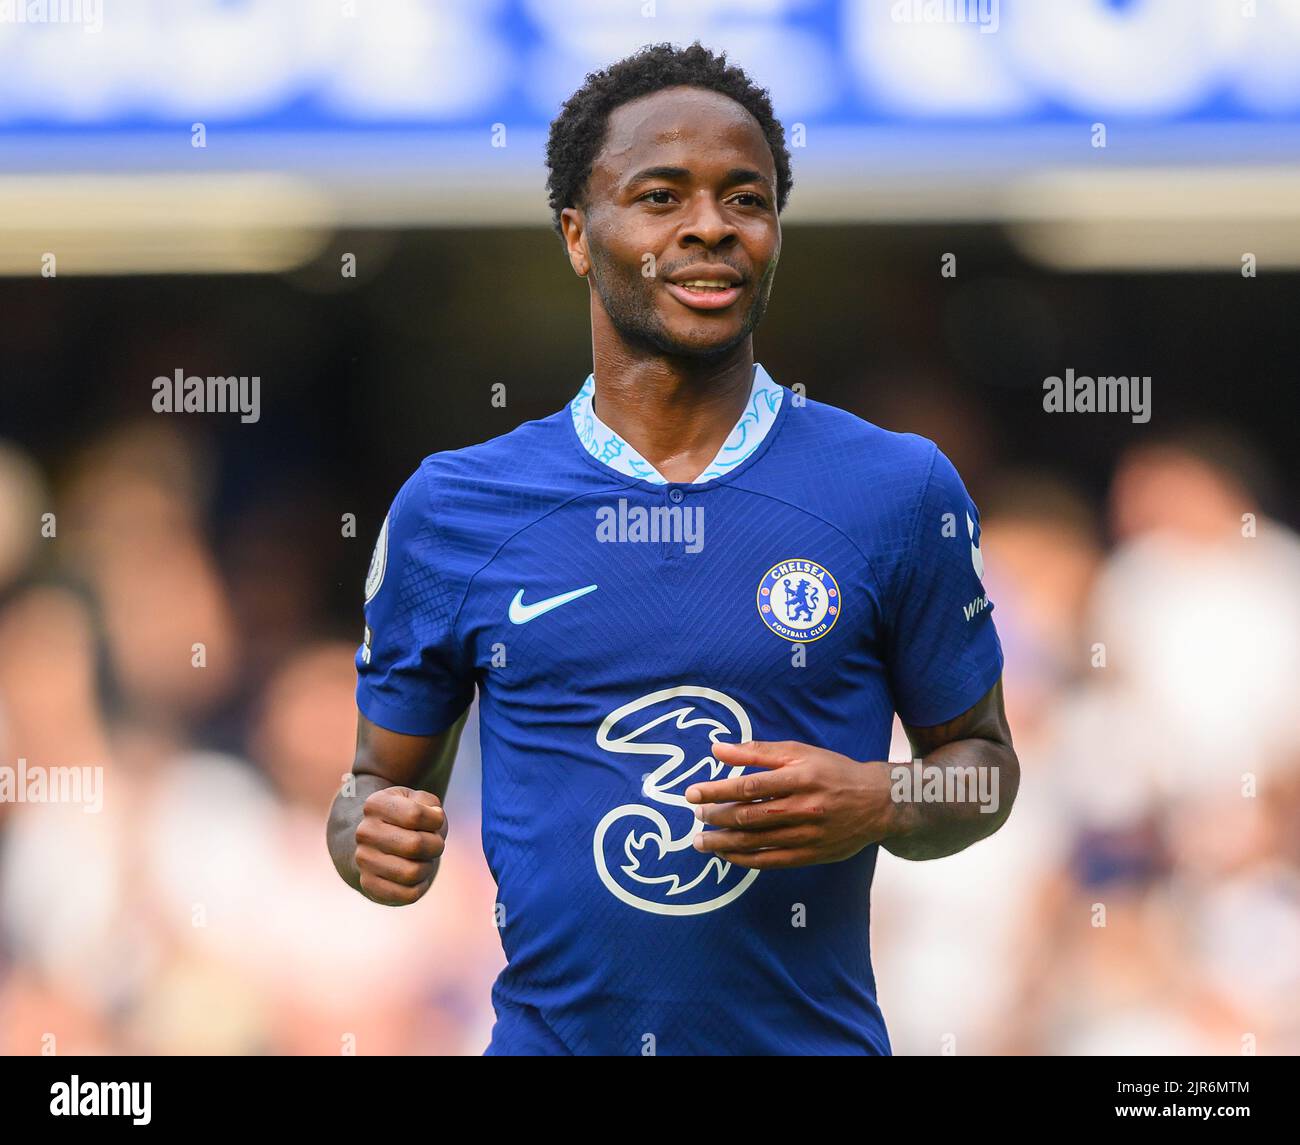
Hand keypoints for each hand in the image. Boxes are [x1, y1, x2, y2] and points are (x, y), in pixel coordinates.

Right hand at [354, 786, 446, 904]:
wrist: (377, 843)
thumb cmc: (406, 819)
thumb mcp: (418, 800)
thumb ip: (430, 803)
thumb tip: (435, 815)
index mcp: (376, 804)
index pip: (415, 814)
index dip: (436, 820)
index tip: (435, 820)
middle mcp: (365, 832)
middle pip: (415, 845)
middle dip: (436, 845)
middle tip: (434, 843)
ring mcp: (364, 860)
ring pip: (413, 872)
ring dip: (428, 866)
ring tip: (424, 859)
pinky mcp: (368, 885)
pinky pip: (408, 894)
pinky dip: (421, 885)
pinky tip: (416, 876)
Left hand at [685, 740, 897, 869]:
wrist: (876, 802)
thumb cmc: (832, 772)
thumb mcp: (799, 752)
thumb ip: (757, 752)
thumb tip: (717, 748)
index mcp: (799, 777)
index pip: (748, 786)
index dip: (716, 790)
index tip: (693, 793)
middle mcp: (803, 807)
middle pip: (749, 815)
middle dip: (716, 816)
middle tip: (696, 815)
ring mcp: (807, 835)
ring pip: (756, 841)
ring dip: (723, 842)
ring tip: (701, 840)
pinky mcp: (810, 855)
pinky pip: (770, 861)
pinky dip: (744, 859)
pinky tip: (726, 855)